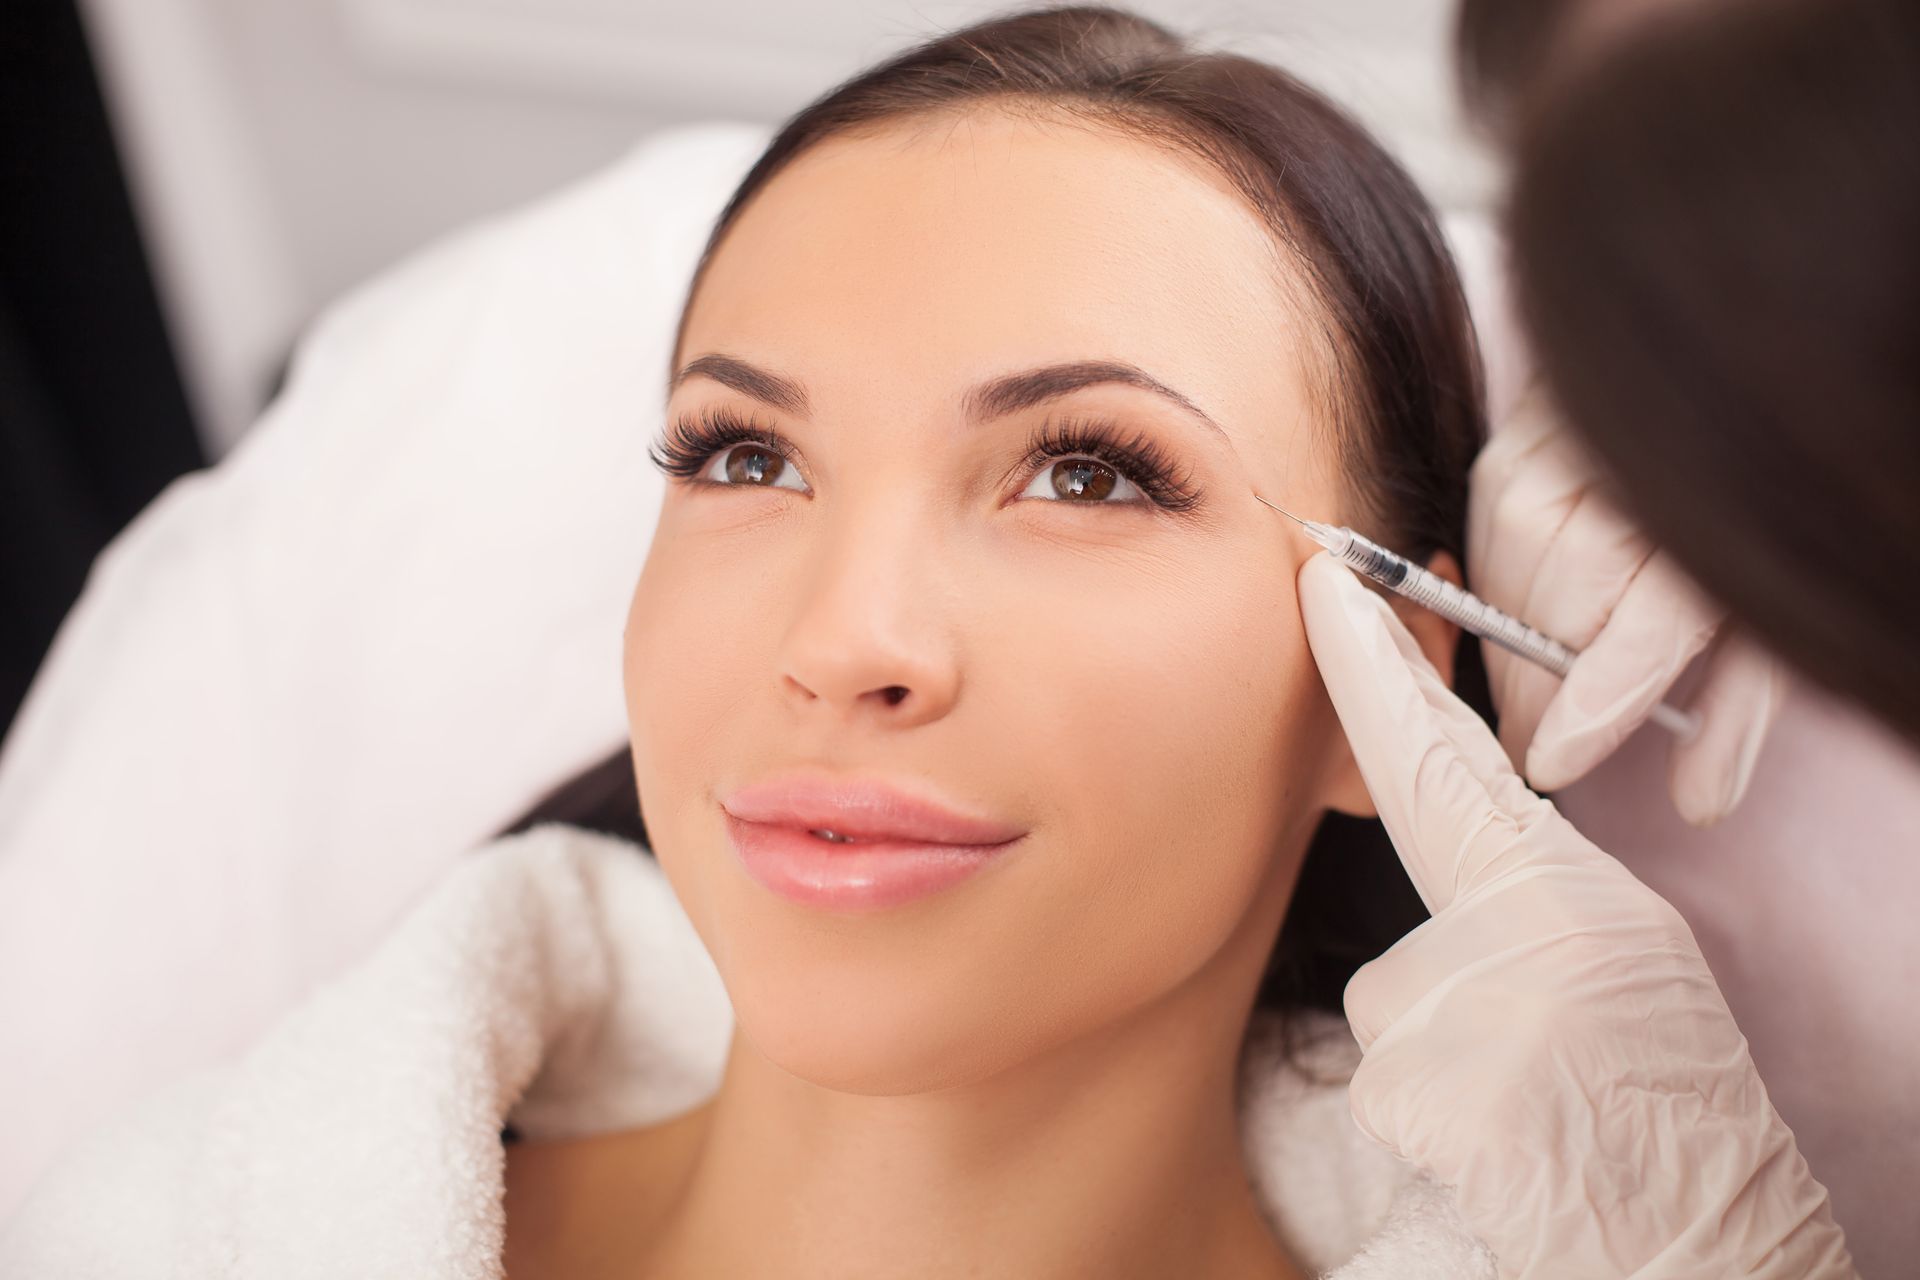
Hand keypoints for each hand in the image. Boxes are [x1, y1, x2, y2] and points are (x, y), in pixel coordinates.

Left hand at [1297, 552, 1854, 1278]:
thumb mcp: (1612, 972)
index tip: (1325, 584)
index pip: (1440, 755)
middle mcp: (1513, 933)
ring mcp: (1463, 1004)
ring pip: (1391, 1016)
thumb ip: (1514, 916)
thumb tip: (1427, 928)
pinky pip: (1382, 1090)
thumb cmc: (1658, 1105)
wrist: (1696, 1230)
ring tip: (1526, 1116)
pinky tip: (1496, 1151)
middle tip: (1526, 1066)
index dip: (1376, 665)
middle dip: (1440, 1002)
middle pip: (1399, 945)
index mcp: (1565, 895)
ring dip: (1438, 1069)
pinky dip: (1430, 1126)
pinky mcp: (1420, 1084)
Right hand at [1467, 380, 1784, 824]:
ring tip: (1527, 684)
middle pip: (1561, 608)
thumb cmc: (1741, 531)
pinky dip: (1492, 579)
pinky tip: (1513, 611)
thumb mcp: (1767, 626)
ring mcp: (1577, 445)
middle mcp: (1638, 483)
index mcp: (1713, 543)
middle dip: (1536, 689)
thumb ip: (1733, 715)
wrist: (1719, 407)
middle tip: (1530, 743)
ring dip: (1507, 640)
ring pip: (1510, 568)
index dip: (1589, 709)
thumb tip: (1698, 804)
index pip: (1641, 637)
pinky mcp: (1524, 429)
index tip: (1549, 766)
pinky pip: (1483, 523)